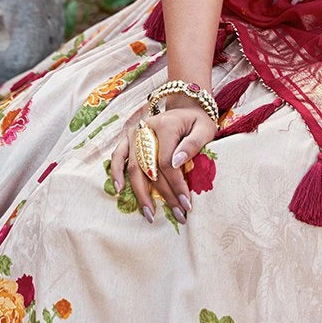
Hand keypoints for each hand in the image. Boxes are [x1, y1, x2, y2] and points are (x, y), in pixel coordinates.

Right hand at [109, 103, 216, 224]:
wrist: (186, 108)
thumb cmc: (197, 121)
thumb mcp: (204, 129)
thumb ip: (193, 144)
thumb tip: (178, 162)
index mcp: (165, 125)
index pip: (167, 162)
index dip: (176, 184)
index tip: (187, 203)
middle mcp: (145, 129)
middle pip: (150, 169)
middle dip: (164, 195)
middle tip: (177, 214)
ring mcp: (134, 134)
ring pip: (133, 168)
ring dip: (140, 193)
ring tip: (150, 214)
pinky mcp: (128, 139)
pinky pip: (117, 156)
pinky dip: (116, 172)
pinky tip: (119, 190)